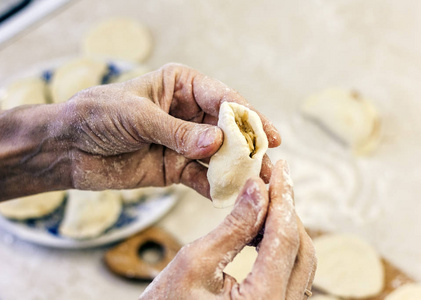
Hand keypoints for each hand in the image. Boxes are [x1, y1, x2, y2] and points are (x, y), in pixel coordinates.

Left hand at [64, 63, 280, 195]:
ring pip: (218, 155)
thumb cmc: (97, 116)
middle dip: (248, 145)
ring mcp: (183, 142)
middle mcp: (187, 113)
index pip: (222, 98)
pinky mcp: (175, 167)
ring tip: (258, 183)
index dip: (247, 115)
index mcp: (180, 86)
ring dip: (237, 169)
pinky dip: (215, 187)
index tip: (267, 134)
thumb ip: (177, 132)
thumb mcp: (137, 117)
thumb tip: (217, 142)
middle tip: (270, 163)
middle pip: (227, 128)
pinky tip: (230, 195)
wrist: (68, 147)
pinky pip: (201, 177)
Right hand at [139, 160, 316, 299]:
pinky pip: (290, 274)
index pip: (284, 238)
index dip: (282, 198)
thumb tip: (257, 189)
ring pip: (300, 261)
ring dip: (285, 226)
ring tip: (268, 197)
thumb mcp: (195, 262)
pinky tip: (264, 227)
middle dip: (287, 209)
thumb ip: (233, 226)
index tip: (281, 168)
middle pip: (302, 250)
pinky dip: (280, 246)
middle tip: (274, 179)